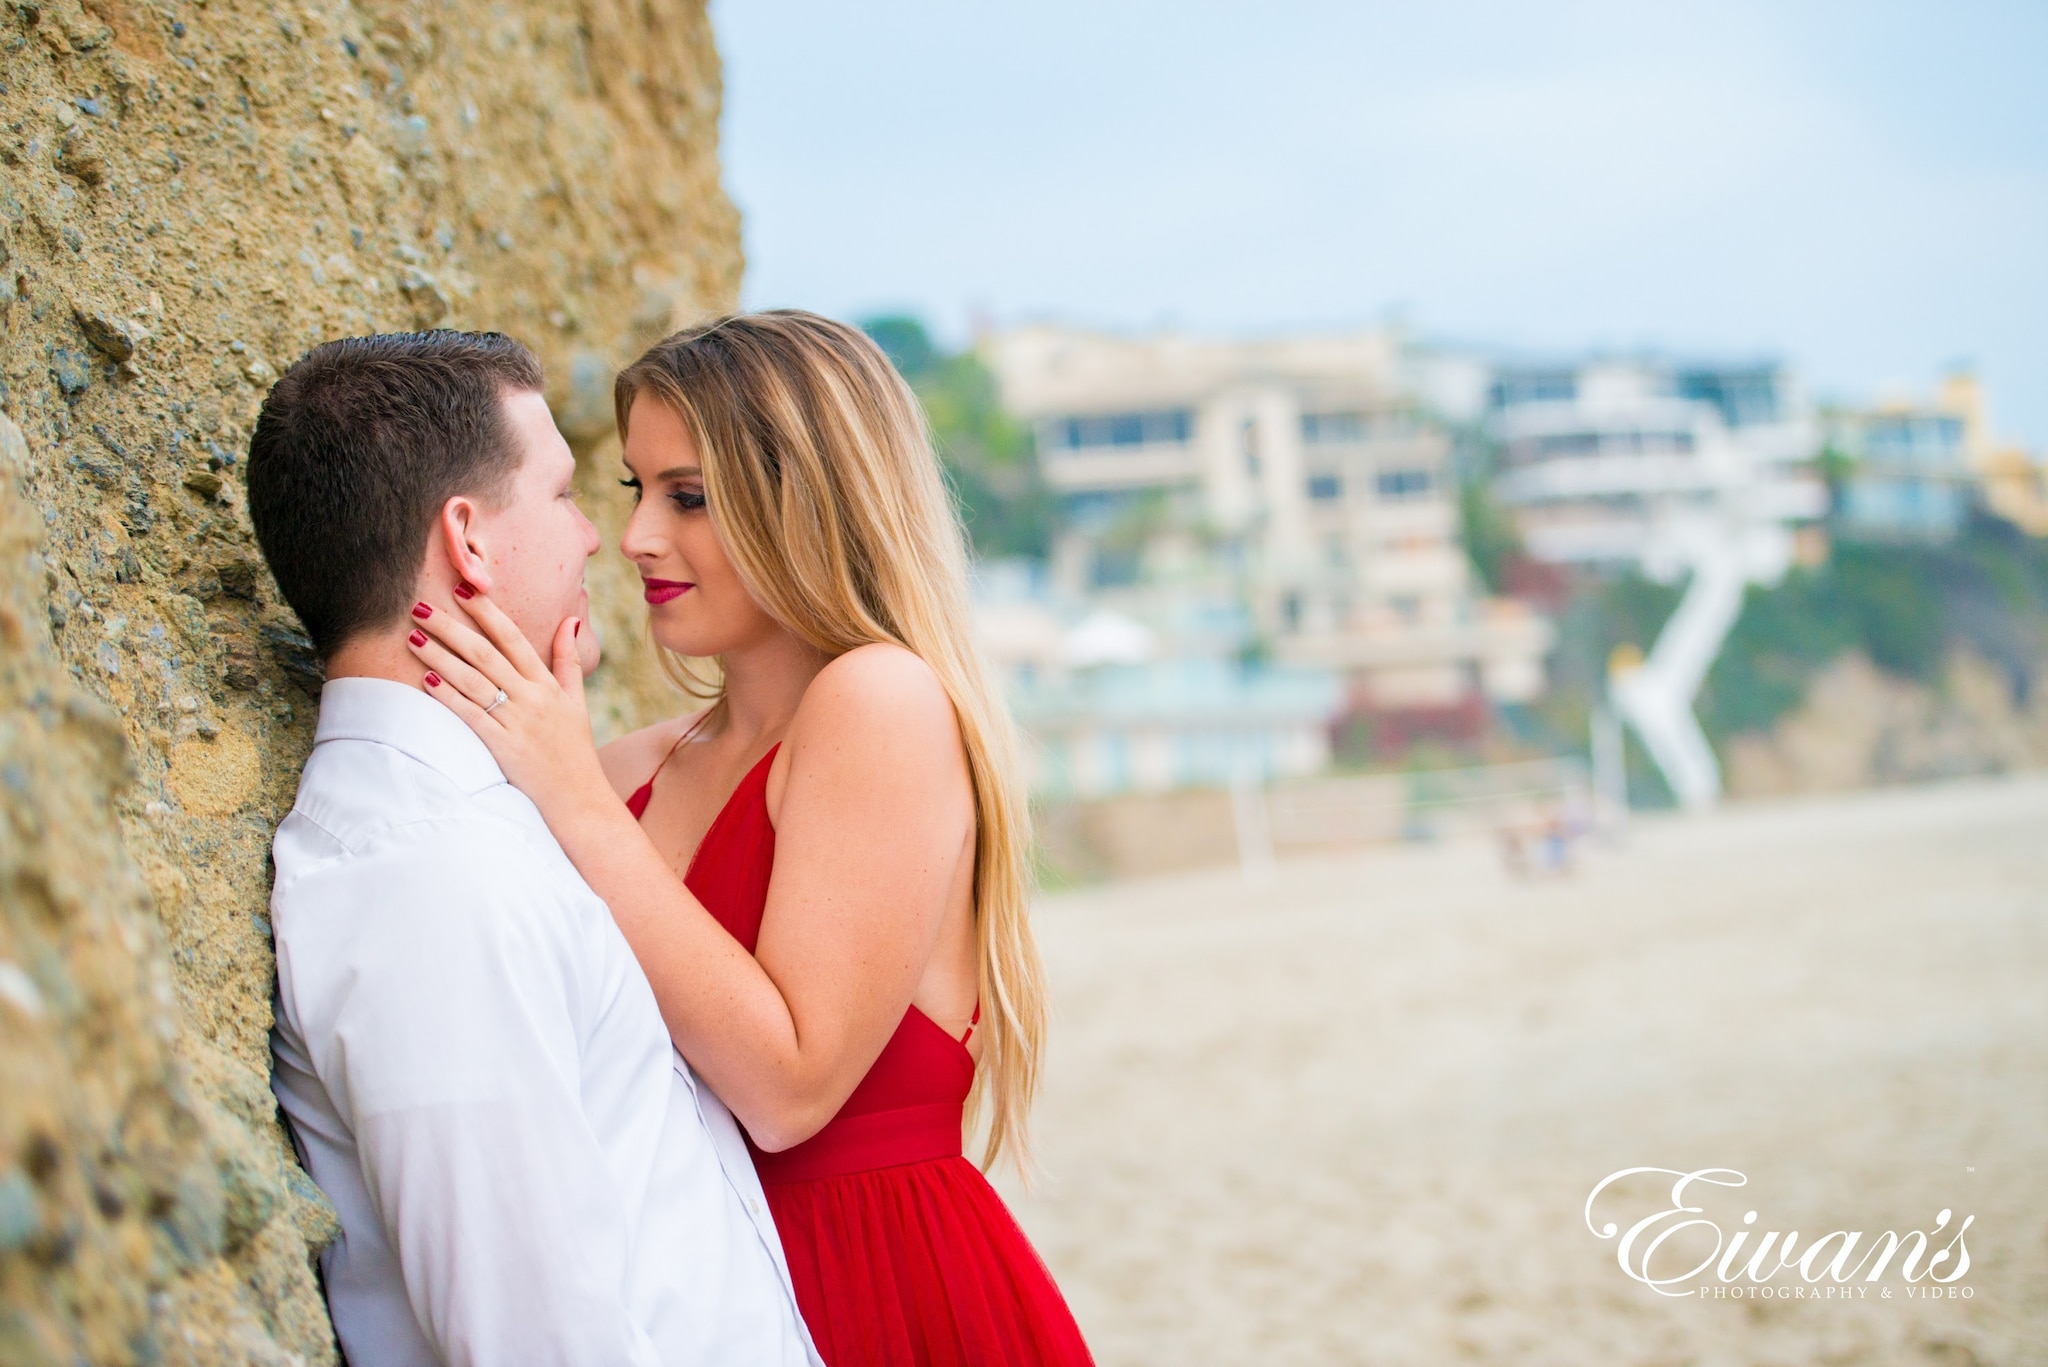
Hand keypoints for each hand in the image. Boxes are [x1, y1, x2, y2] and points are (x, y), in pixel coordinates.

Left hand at [404, 586, 613, 827]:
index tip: (462, 590)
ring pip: (473, 680)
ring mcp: (517, 722)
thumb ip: (569, 659)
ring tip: (413, 637)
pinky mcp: (503, 747)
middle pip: (485, 653)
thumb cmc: (575, 750)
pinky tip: (426, 680)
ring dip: (440, 657)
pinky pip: (471, 716)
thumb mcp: (577, 701)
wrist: (579, 799)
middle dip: (451, 627)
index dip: (486, 612)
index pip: (514, 638)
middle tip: (420, 606)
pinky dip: (448, 696)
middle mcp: (532, 698)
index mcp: (547, 684)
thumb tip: (571, 620)